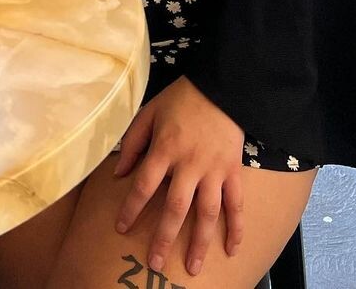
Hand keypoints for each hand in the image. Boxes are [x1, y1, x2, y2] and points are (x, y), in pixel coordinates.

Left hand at [113, 76, 244, 278]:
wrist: (220, 87)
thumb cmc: (180, 99)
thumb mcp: (148, 112)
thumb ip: (133, 142)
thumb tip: (118, 173)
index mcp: (165, 148)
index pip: (143, 185)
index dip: (131, 208)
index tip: (121, 228)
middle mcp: (189, 164)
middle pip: (175, 207)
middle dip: (164, 237)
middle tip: (156, 263)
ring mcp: (214, 170)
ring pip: (207, 213)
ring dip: (200, 242)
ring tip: (193, 267)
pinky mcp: (234, 171)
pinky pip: (237, 204)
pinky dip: (236, 228)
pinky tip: (232, 249)